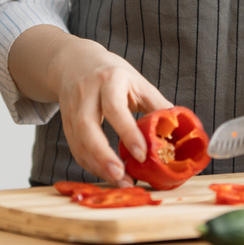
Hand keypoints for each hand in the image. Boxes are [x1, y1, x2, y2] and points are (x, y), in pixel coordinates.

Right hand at [53, 40, 170, 185]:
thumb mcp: (137, 81)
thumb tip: (178, 129)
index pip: (115, 108)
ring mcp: (72, 108)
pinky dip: (90, 164)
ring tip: (119, 181)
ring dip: (97, 166)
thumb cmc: (113, 74)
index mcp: (110, 80)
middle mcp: (87, 93)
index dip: (128, 133)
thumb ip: (156, 104)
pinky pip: (75, 148)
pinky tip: (105, 173)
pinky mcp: (65, 122)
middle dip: (104, 156)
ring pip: (78, 141)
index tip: (142, 155)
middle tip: (122, 177)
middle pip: (87, 127)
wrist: (76, 62)